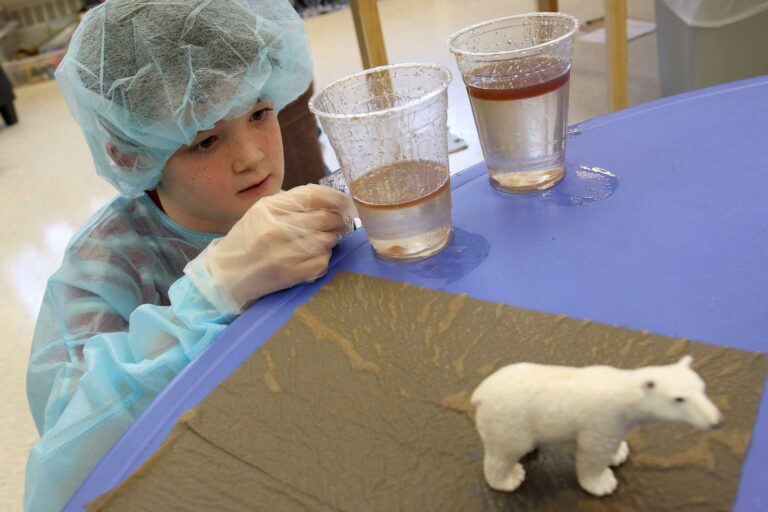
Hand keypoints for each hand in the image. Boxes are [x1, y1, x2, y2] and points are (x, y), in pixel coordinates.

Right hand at [194, 184, 352, 313]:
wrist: (226, 274)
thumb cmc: (248, 239)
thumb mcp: (263, 212)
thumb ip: (293, 202)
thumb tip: (331, 199)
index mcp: (270, 208)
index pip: (314, 196)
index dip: (337, 198)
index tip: (346, 203)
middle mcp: (277, 228)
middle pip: (326, 218)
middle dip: (339, 221)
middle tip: (341, 223)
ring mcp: (284, 252)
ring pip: (327, 241)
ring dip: (332, 240)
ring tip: (325, 240)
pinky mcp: (289, 274)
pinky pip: (322, 262)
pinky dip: (324, 259)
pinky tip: (314, 257)